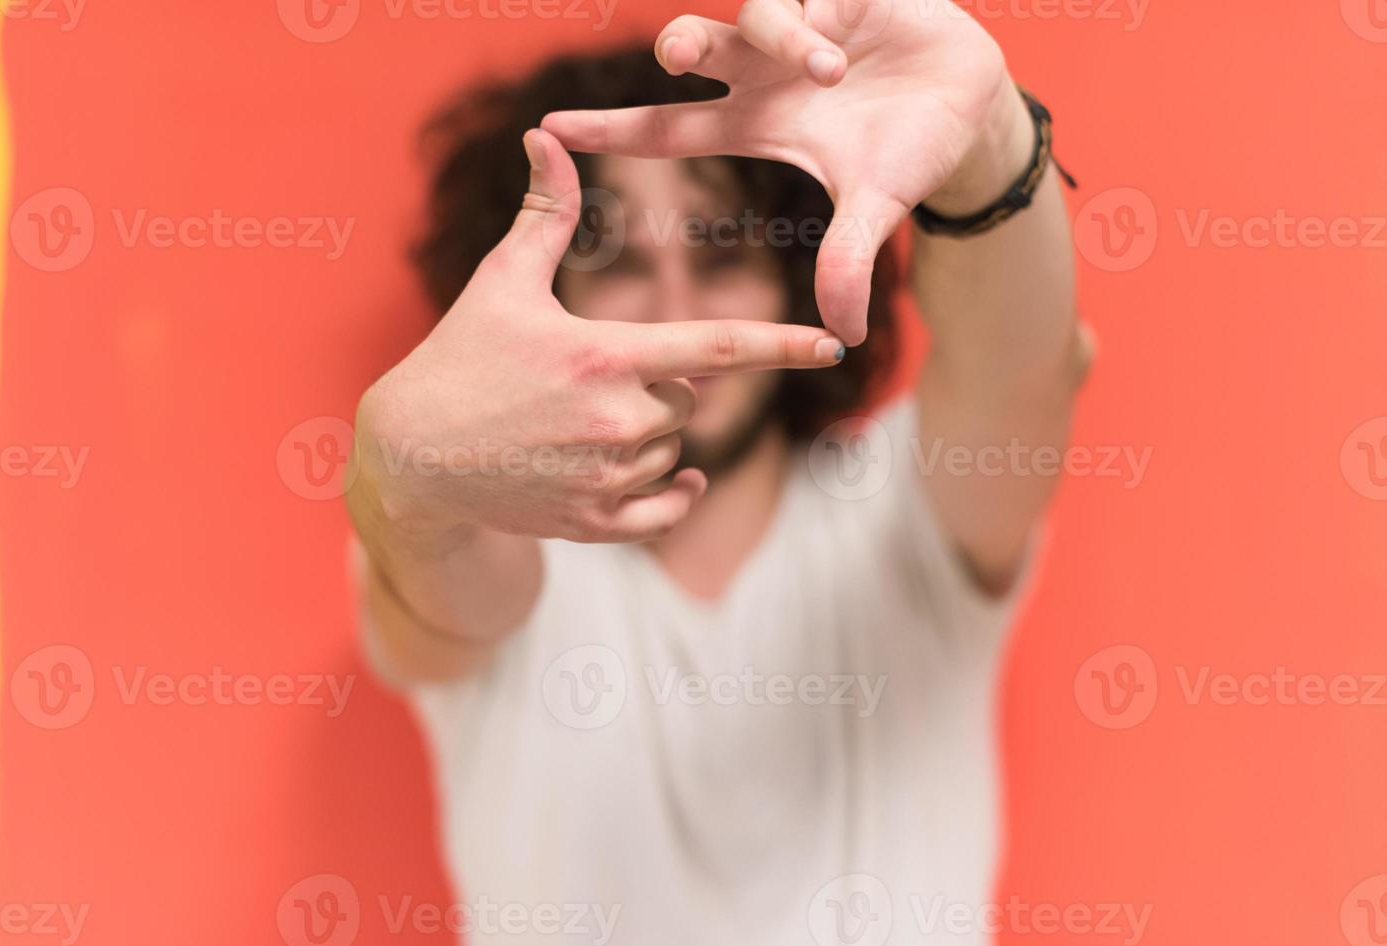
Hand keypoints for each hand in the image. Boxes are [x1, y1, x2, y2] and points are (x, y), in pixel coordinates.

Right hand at [354, 129, 844, 543]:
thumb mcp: (502, 282)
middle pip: (687, 397)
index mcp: (605, 357)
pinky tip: (676, 477)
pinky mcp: (592, 523)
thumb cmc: (459, 357)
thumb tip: (546, 138)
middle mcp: (616, 423)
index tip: (831, 344)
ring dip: (647, 435)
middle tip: (589, 380)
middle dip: (657, 383)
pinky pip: (664, 509)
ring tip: (575, 425)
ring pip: (671, 448)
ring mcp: (605, 479)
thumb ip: (544, 214)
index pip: (716, 349)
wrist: (410, 457)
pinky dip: (673, 493)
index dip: (782, 344)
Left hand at [540, 0, 1032, 345]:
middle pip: (695, 47)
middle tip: (682, 56)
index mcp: (754, 122)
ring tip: (832, 71)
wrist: (972, 103)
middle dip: (681, 43)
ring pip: (753, 14)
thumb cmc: (909, 152)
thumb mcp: (876, 207)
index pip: (665, 128)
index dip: (609, 130)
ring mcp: (801, 27)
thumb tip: (842, 337)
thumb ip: (850, 260)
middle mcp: (764, 71)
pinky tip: (843, 54)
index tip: (548, 130)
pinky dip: (817, 23)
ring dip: (782, 37)